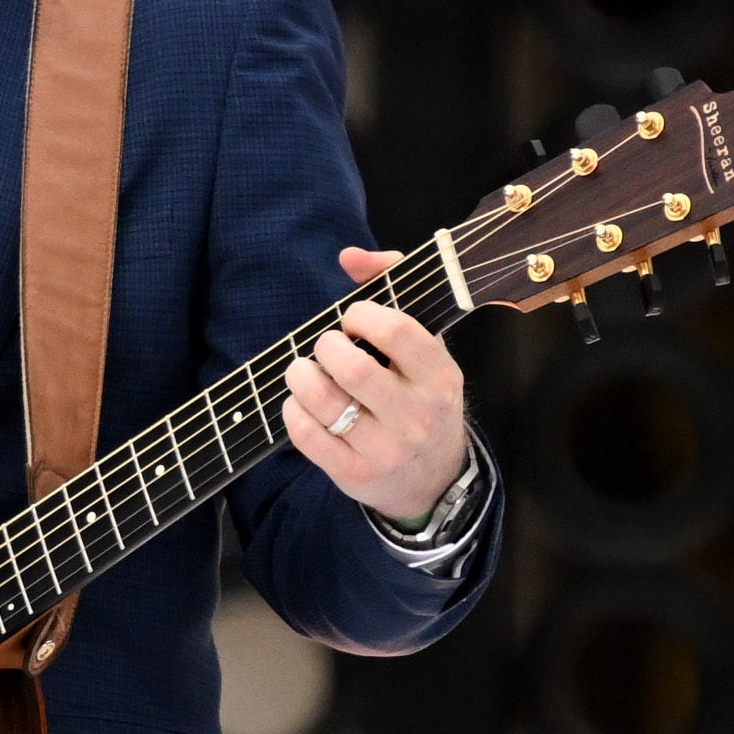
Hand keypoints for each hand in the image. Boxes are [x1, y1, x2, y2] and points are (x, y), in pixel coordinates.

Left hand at [283, 246, 470, 524]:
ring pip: (324, 401)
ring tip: (304, 371)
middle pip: (352, 366)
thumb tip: (350, 255)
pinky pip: (307, 434)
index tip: (351, 320)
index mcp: (440, 376)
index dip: (361, 315)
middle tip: (326, 348)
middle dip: (325, 347)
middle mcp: (418, 415)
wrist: (432, 478)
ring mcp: (387, 449)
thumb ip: (391, 288)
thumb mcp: (423, 348)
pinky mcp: (356, 474)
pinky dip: (293, 410)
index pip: (397, 331)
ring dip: (300, 375)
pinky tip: (300, 402)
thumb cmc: (418, 396)